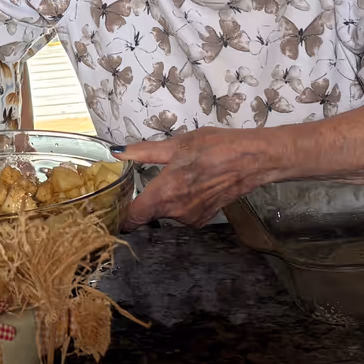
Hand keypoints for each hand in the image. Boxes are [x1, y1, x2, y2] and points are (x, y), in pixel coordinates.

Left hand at [120, 127, 276, 227]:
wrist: (252, 160)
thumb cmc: (215, 148)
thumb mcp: (176, 144)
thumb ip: (143, 152)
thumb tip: (118, 153)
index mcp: (163, 195)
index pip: (131, 219)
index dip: (118, 215)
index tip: (111, 207)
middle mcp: (175, 213)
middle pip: (148, 213)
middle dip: (144, 199)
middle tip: (145, 178)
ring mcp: (191, 219)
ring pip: (166, 212)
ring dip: (166, 199)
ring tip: (178, 176)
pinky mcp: (203, 219)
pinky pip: (183, 213)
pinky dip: (182, 201)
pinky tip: (193, 184)